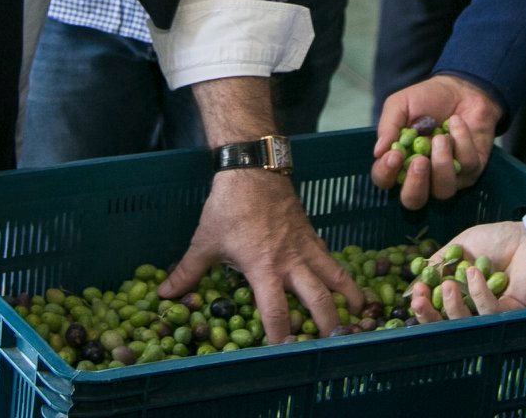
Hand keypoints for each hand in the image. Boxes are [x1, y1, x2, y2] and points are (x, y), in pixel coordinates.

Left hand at [157, 169, 361, 342]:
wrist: (254, 170)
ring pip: (335, 277)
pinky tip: (348, 286)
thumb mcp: (204, 241)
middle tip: (332, 345)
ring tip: (361, 316)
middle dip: (327, 325)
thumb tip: (164, 294)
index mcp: (263, 269)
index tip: (284, 355)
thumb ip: (187, 272)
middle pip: (317, 299)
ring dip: (350, 297)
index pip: (275, 312)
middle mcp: (290, 262)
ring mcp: (306, 247)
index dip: (280, 336)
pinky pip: (332, 259)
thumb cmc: (228, 208)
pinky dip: (342, 274)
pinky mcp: (312, 235)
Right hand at [371, 74, 501, 208]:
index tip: (394, 154)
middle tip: (419, 161)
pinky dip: (462, 140)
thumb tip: (377, 152)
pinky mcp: (472, 169)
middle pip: (414, 201)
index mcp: (399, 163)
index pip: (385, 181)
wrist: (460, 87)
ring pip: (444, 190)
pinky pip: (467, 165)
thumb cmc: (426, 99)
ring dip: (442, 163)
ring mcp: (448, 176)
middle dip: (415, 184)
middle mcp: (422, 176)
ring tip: (441, 137)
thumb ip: (388, 126)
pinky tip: (456, 122)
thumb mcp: (400, 104)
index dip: (386, 173)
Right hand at [408, 221, 525, 321]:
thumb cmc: (500, 239)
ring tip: (447, 285)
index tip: (414, 293)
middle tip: (418, 302)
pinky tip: (474, 273)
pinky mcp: (511, 315)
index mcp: (463, 294)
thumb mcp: (462, 245)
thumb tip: (414, 280)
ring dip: (452, 307)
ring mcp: (493, 314)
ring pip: (466, 324)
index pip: (439, 309)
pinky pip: (489, 312)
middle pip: (448, 325)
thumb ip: (440, 262)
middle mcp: (476, 309)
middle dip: (430, 316)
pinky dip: (478, 293)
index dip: (424, 306)